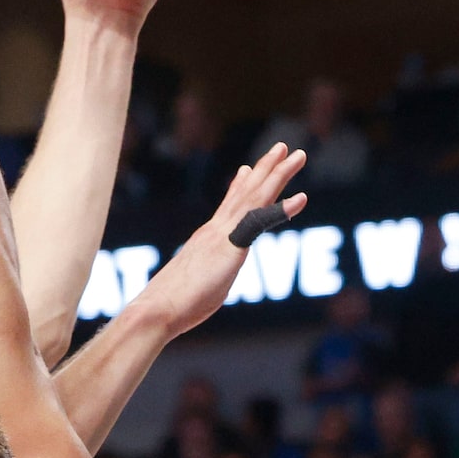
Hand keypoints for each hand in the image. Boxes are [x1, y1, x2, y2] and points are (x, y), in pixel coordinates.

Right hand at [137, 143, 306, 341]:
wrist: (156, 309)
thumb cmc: (170, 307)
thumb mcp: (193, 289)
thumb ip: (202, 281)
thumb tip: (197, 290)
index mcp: (205, 240)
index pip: (227, 207)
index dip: (241, 186)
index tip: (248, 168)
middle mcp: (214, 231)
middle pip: (245, 193)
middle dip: (266, 169)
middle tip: (282, 148)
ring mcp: (222, 235)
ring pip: (255, 197)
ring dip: (279, 174)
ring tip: (297, 155)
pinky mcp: (230, 247)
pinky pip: (260, 223)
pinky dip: (282, 209)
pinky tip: (302, 198)